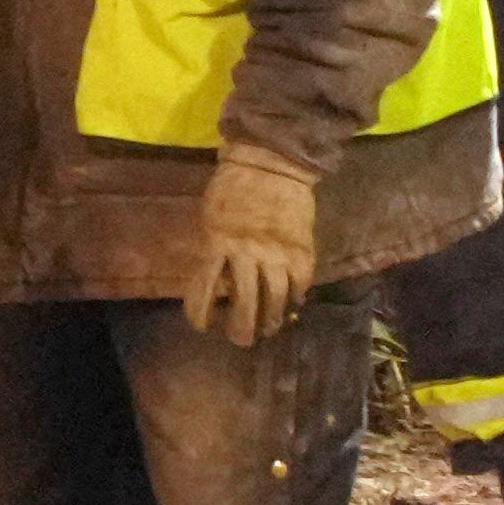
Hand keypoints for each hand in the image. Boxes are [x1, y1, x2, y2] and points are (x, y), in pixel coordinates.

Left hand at [186, 150, 323, 351]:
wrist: (272, 164)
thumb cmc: (232, 189)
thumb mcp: (210, 218)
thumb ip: (213, 251)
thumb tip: (217, 285)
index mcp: (217, 242)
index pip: (205, 288)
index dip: (201, 312)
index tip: (202, 325)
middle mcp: (247, 252)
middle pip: (245, 301)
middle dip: (241, 327)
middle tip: (241, 340)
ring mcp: (277, 252)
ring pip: (275, 297)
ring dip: (272, 319)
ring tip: (269, 329)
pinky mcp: (302, 249)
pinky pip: (301, 282)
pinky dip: (296, 296)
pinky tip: (293, 305)